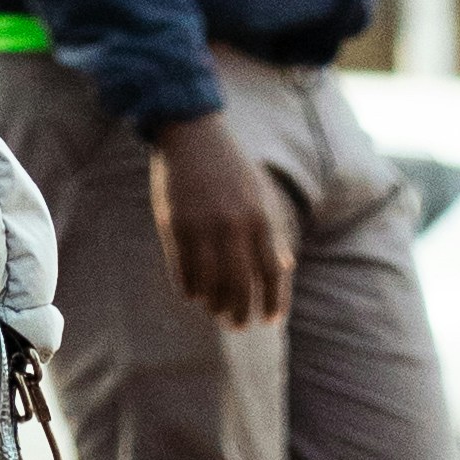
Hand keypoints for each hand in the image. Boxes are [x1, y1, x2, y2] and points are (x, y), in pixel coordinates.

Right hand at [148, 113, 294, 328]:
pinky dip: (189, 288)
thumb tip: (284, 268)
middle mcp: (234, 226)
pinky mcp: (176, 225)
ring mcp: (203, 226)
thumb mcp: (259, 194)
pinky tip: (192, 293)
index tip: (270, 321)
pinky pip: (183, 270)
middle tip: (237, 325)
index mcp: (259, 218)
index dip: (274, 302)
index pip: (272, 273)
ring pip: (210, 284)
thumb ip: (271, 231)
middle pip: (241, 285)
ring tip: (213, 310)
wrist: (191, 133)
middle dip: (240, 312)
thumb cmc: (230, 166)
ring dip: (212, 304)